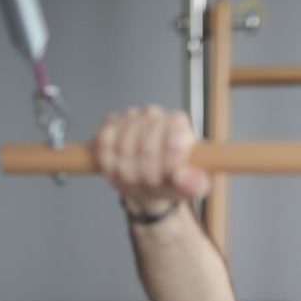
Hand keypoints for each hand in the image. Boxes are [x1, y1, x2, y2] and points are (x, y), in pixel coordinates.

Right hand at [95, 105, 209, 212]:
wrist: (149, 178)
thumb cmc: (172, 178)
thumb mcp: (192, 186)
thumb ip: (195, 183)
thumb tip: (183, 176)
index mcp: (179, 123)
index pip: (174, 143)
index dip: (168, 167)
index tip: (167, 179)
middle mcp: (154, 114)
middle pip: (148, 148)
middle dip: (147, 176)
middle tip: (150, 184)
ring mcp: (130, 116)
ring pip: (124, 147)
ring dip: (128, 173)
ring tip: (136, 180)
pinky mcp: (110, 123)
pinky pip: (105, 142)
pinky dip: (110, 163)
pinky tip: (118, 171)